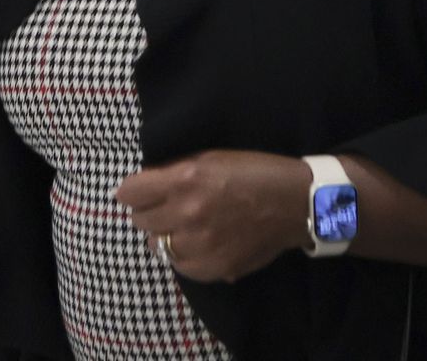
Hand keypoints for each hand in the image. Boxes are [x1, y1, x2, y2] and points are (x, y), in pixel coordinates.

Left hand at [116, 150, 308, 282]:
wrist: (297, 203)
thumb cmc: (255, 172)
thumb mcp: (212, 158)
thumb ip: (176, 171)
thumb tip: (147, 186)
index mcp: (186, 179)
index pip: (130, 192)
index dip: (135, 190)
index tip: (143, 190)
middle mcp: (187, 214)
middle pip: (140, 220)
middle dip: (151, 211)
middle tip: (169, 207)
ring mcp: (199, 245)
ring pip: (157, 246)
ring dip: (166, 235)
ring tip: (185, 226)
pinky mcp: (212, 268)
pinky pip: (179, 265)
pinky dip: (184, 255)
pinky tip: (200, 243)